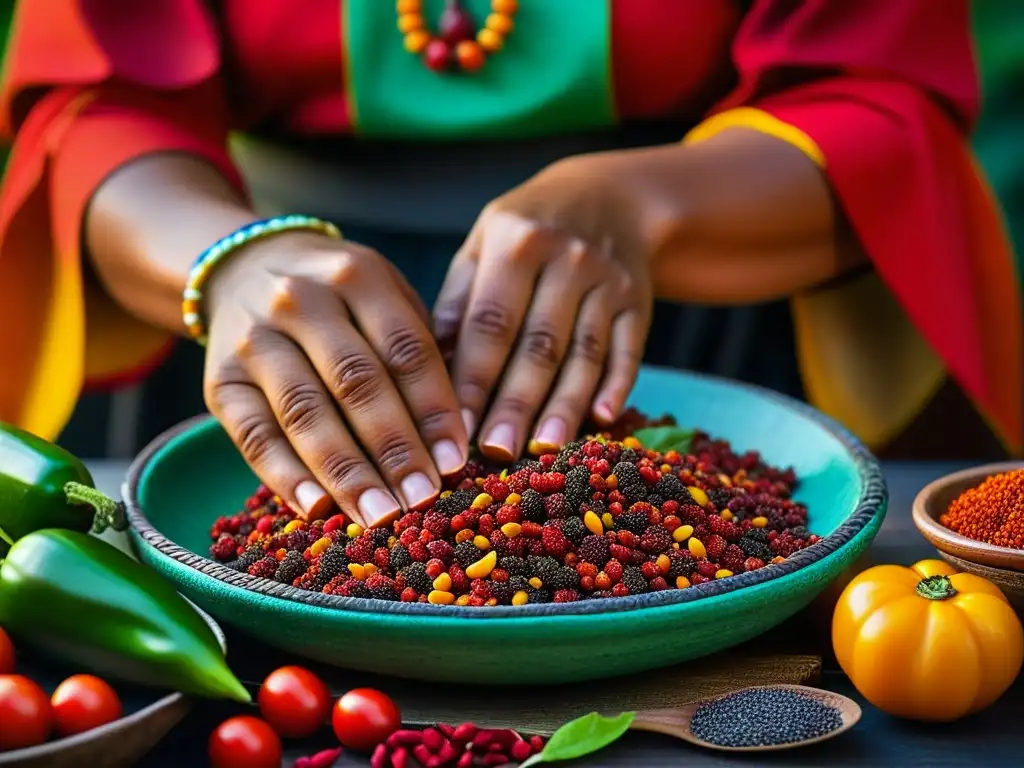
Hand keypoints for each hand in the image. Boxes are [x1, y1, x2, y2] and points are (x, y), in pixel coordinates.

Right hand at [202, 232, 467, 526]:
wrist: (245, 269)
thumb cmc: (340, 299)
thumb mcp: (384, 297)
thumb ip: (417, 353)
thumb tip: (455, 439)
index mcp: (357, 276)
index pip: (405, 349)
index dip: (433, 409)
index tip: (455, 462)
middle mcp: (300, 302)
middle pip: (356, 382)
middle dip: (394, 448)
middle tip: (422, 498)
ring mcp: (254, 340)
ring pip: (305, 412)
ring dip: (346, 471)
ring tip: (379, 514)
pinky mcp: (219, 381)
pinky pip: (254, 435)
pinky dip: (285, 476)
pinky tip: (317, 509)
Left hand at [433, 155, 653, 460]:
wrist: (610, 196)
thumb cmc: (528, 229)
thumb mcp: (484, 242)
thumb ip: (458, 301)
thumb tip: (431, 369)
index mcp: (516, 241)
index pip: (490, 321)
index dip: (473, 377)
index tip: (454, 426)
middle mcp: (567, 258)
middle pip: (538, 344)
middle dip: (516, 403)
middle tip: (496, 452)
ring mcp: (609, 281)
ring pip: (584, 353)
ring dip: (565, 405)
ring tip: (543, 449)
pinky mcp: (639, 302)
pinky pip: (628, 350)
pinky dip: (617, 385)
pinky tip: (602, 419)